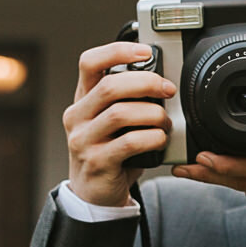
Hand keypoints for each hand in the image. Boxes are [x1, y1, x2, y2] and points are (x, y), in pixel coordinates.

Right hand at [65, 42, 174, 206]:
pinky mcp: (97, 162)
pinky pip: (129, 143)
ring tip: (166, 122)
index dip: (117, 51)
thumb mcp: (110, 123)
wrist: (93, 194)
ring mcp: (83, 140)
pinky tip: (160, 140)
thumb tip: (162, 81)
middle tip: (168, 90)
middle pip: (109, 86)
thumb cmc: (109, 152)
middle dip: (146, 83)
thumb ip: (126, 101)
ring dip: (152, 114)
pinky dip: (152, 138)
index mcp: (82, 99)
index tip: (145, 51)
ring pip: (120, 113)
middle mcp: (77, 116)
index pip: (89, 63)